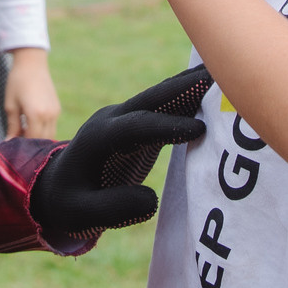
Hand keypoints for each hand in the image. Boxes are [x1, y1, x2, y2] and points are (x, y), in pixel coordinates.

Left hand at [3, 47, 59, 137]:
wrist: (32, 64)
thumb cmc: (17, 82)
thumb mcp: (11, 105)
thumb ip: (12, 126)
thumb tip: (9, 142)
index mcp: (36, 114)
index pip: (31, 139)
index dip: (22, 145)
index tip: (12, 145)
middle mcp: (49, 115)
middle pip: (42, 140)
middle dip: (31, 144)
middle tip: (18, 140)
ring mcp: (55, 112)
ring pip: (49, 135)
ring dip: (38, 137)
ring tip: (24, 132)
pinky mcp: (57, 109)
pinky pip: (52, 126)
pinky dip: (43, 130)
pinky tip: (31, 125)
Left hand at [29, 64, 210, 238]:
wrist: (56, 184)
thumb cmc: (68, 202)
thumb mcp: (80, 213)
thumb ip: (113, 209)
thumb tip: (150, 200)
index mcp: (98, 138)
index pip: (136, 127)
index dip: (167, 127)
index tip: (200, 130)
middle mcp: (114, 118)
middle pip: (153, 98)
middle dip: (186, 88)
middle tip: (223, 78)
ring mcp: (127, 116)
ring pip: (163, 96)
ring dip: (193, 85)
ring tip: (231, 74)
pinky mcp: (139, 122)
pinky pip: (167, 105)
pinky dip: (191, 96)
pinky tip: (217, 88)